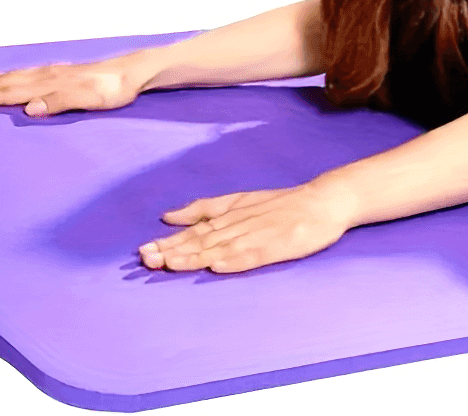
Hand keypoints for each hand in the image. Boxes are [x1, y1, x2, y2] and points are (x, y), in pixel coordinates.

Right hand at [0, 54, 150, 116]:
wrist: (133, 72)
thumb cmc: (114, 89)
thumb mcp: (90, 99)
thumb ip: (60, 102)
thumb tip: (30, 107)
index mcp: (50, 84)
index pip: (11, 91)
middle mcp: (48, 76)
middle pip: (8, 82)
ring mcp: (55, 73)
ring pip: (16, 76)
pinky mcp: (62, 73)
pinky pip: (28, 74)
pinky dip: (12, 76)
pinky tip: (11, 76)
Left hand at [138, 180, 356, 273]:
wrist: (324, 200)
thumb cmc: (282, 203)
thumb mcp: (241, 199)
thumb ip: (207, 208)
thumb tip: (167, 215)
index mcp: (232, 212)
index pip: (195, 229)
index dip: (169, 241)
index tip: (143, 252)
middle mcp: (241, 222)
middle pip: (202, 239)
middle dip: (173, 250)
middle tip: (145, 260)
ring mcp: (259, 234)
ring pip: (222, 247)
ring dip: (195, 256)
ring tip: (170, 265)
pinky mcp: (278, 245)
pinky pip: (254, 255)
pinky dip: (235, 261)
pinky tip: (218, 267)